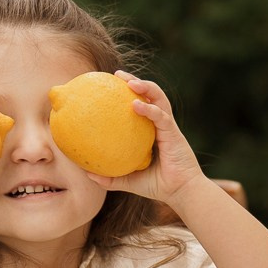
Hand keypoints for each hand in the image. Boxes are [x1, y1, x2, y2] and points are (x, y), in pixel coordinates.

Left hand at [84, 73, 203, 203]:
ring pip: (159, 98)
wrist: (181, 193)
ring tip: (130, 82)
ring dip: (146, 87)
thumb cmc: (158, 186)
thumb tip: (86, 173)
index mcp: (152, 131)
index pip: (142, 105)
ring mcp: (168, 127)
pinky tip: (136, 104)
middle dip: (136, 81)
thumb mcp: (129, 180)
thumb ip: (110, 177)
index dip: (129, 93)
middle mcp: (160, 125)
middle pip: (150, 95)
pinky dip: (150, 109)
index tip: (111, 85)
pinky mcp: (174, 133)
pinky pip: (161, 117)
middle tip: (118, 75)